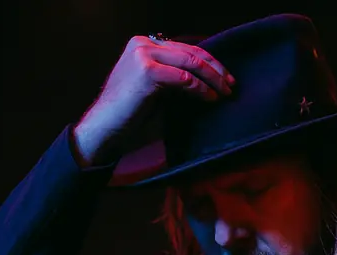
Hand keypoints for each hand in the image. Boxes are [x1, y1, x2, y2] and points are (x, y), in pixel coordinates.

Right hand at [73, 35, 234, 165]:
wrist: (105, 129)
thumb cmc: (131, 114)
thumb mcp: (156, 88)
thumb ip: (175, 76)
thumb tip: (207, 78)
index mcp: (144, 44)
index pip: (185, 48)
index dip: (210, 62)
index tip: (226, 78)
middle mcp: (143, 44)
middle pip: (191, 52)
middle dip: (216, 70)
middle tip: (231, 85)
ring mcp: (143, 54)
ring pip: (191, 63)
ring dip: (212, 80)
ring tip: (225, 94)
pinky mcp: (147, 70)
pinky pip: (184, 78)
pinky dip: (201, 89)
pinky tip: (211, 98)